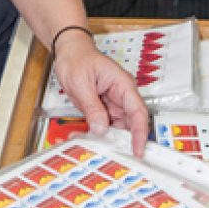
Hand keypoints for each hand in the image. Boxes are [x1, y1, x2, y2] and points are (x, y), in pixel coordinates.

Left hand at [53, 30, 148, 155]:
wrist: (68, 51)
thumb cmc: (77, 59)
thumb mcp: (81, 83)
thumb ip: (92, 107)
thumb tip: (101, 129)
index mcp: (123, 84)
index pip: (138, 111)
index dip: (140, 132)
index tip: (138, 150)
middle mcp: (121, 95)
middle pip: (130, 123)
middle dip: (122, 140)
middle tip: (113, 156)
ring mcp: (113, 102)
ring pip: (116, 127)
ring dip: (106, 138)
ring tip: (93, 147)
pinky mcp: (103, 108)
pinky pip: (104, 124)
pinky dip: (95, 132)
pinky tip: (83, 137)